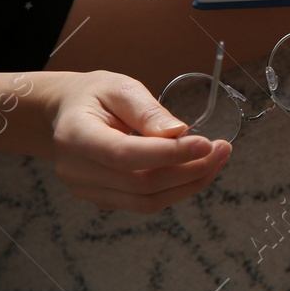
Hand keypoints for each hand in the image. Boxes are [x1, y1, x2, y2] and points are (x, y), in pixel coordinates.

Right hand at [41, 71, 231, 212]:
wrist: (65, 113)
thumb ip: (148, 111)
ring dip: (188, 184)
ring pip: (145, 201)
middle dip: (189, 170)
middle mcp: (76, 170)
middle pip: (140, 184)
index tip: (207, 143)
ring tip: (218, 160)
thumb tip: (180, 132)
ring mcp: (87, 190)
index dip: (168, 154)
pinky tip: (196, 169)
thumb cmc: (95, 95)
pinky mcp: (102, 199)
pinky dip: (175, 190)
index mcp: (75, 136)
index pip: (124, 155)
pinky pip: (143, 202)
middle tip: (223, 149)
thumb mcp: (120, 88)